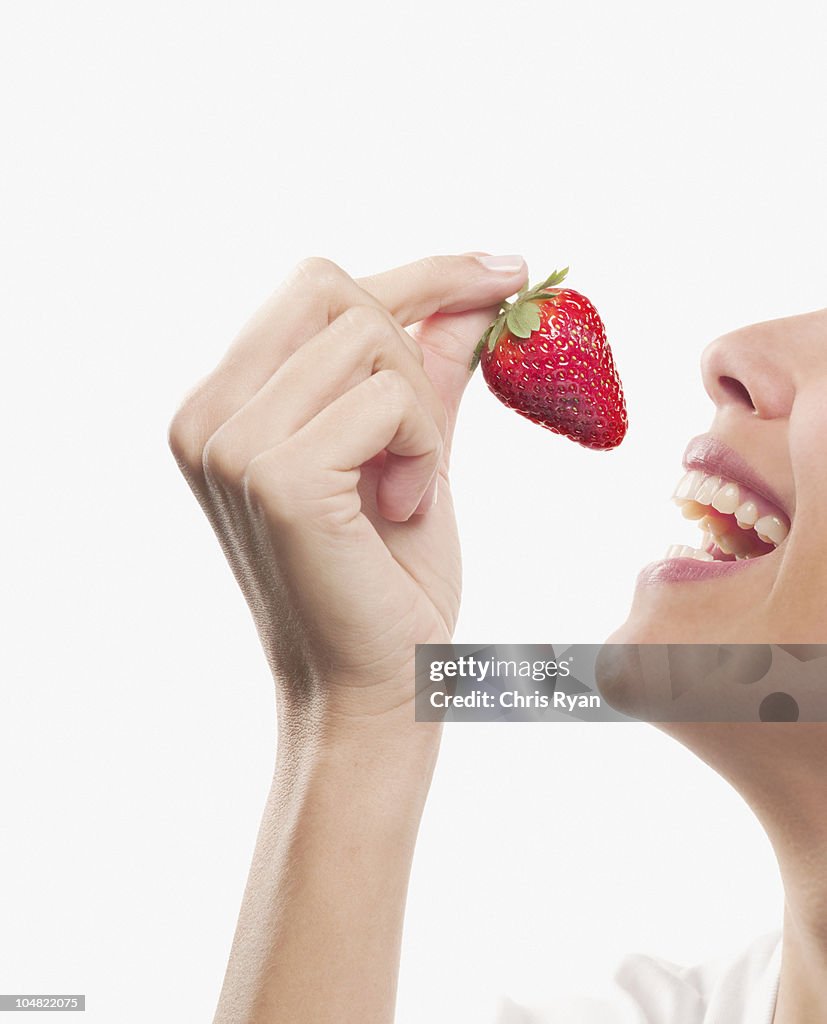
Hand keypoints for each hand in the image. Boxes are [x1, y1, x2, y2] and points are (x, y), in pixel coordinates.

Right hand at [169, 253, 526, 726]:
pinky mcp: (275, 477)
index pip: (314, 284)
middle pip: (331, 287)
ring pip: (367, 337)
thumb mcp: (411, 449)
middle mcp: (204, 415)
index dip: (419, 272)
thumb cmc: (389, 578)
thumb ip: (427, 366)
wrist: (376, 688)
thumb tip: (474, 289)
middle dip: (411, 346)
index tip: (503, 270)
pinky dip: (422, 448)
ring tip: (407, 489)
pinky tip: (403, 509)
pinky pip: (388, 400)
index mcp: (220, 403)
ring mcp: (229, 444)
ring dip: (420, 412)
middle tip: (428, 438)